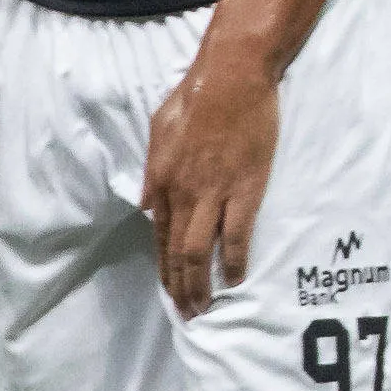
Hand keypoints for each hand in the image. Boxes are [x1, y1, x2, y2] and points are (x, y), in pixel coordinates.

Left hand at [139, 48, 279, 318]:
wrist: (232, 77)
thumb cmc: (196, 97)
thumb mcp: (160, 129)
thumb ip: (151, 170)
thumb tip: (145, 205)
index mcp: (162, 180)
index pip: (159, 236)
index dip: (164, 268)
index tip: (170, 291)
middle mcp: (182, 193)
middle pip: (176, 253)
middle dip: (180, 288)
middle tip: (188, 313)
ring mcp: (213, 193)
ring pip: (200, 251)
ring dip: (200, 284)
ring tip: (206, 307)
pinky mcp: (244, 189)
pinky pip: (236, 234)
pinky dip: (233, 261)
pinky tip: (235, 279)